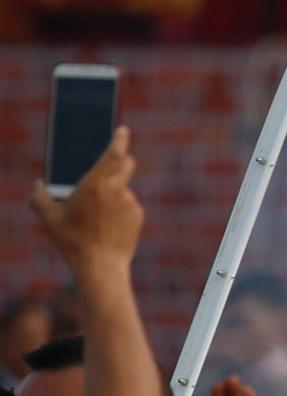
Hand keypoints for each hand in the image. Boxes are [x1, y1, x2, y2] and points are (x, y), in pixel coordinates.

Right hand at [32, 125, 143, 276]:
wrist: (101, 266)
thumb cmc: (72, 241)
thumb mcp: (48, 218)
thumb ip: (39, 197)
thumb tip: (39, 184)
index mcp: (95, 184)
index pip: (113, 153)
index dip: (119, 139)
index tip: (122, 129)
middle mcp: (117, 190)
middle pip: (126, 164)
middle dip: (120, 159)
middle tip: (109, 162)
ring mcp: (130, 202)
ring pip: (123, 188)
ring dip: (113, 192)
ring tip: (96, 214)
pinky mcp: (138, 215)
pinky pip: (128, 205)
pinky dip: (119, 208)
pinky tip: (107, 224)